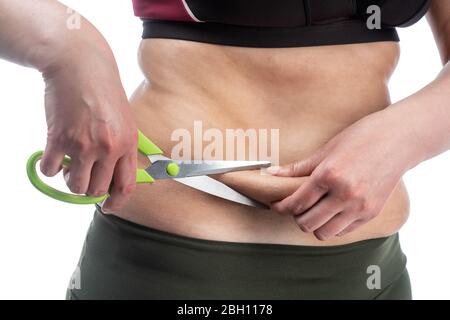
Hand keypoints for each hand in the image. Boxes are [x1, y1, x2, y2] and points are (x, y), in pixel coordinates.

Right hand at [39, 46, 136, 212]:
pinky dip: (51, 168)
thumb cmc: (104, 91)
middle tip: (84, 178)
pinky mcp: (58, 139)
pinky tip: (55, 155)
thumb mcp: (125, 120)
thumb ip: (123, 148)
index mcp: (127, 144)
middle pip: (97, 189)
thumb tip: (116, 174)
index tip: (108, 207)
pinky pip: (51, 170)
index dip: (116, 202)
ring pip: (75, 186)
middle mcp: (107, 148)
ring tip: (71, 166)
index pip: (125, 185)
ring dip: (71, 181)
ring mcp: (82, 145)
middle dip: (89, 190)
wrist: (80, 66)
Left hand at [269, 111, 417, 239]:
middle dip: (296, 216)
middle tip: (295, 206)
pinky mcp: (371, 213)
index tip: (277, 204)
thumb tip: (271, 174)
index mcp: (329, 175)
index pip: (297, 202)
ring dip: (314, 224)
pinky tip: (331, 212)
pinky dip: (332, 225)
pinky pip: (343, 231)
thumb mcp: (326, 150)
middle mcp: (345, 194)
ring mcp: (360, 206)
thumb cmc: (360, 138)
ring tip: (313, 210)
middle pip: (307, 223)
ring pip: (324, 233)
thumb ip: (298, 168)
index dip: (281, 206)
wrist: (398, 140)